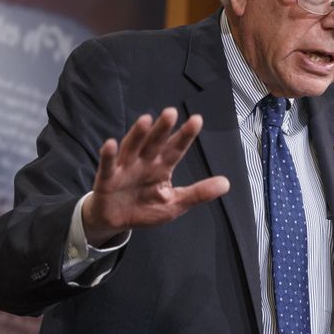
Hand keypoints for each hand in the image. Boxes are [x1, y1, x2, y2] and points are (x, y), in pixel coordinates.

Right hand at [82, 108, 229, 245]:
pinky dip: (108, 155)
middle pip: (155, 143)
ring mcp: (125, 168)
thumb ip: (198, 193)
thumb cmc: (145, 207)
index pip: (176, 148)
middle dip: (162, 129)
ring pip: (132, 147)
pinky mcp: (107, 178)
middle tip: (171, 112)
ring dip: (138, 134)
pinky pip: (107, 166)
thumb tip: (226, 184)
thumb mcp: (175, 203)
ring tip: (146, 120)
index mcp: (162, 166)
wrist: (115, 221)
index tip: (197, 120)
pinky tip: (110, 144)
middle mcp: (144, 162)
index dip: (185, 135)